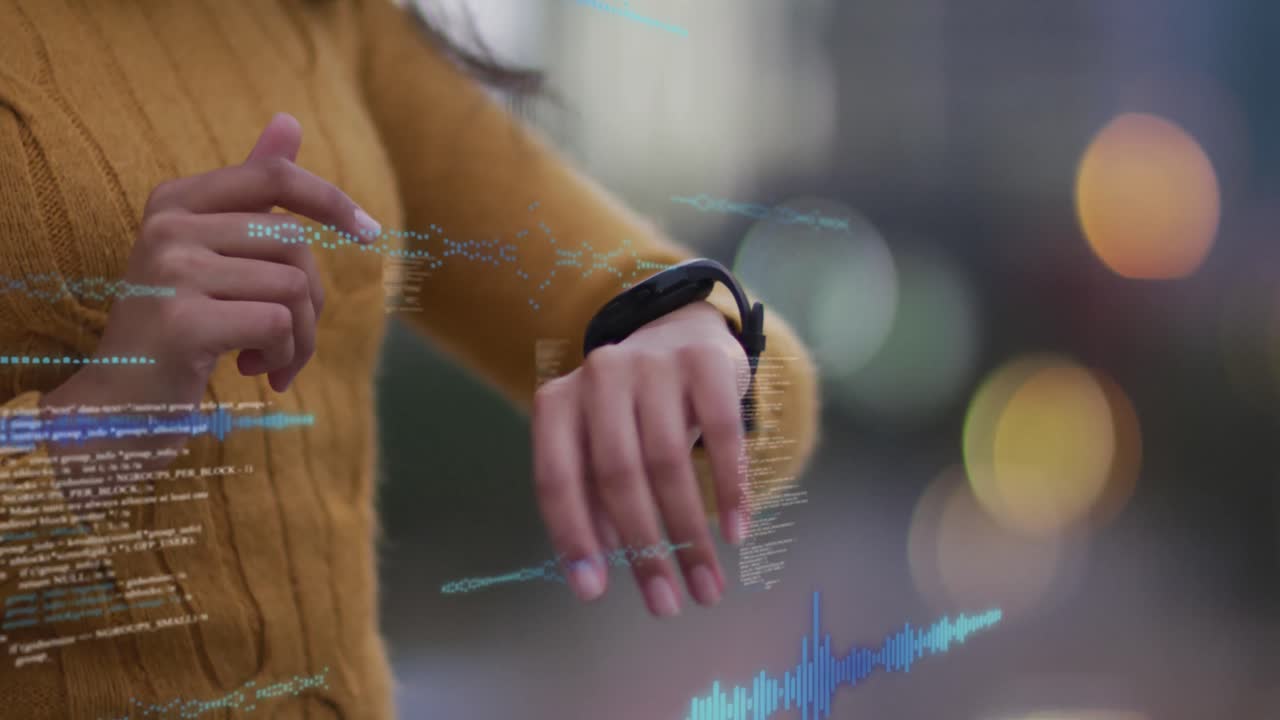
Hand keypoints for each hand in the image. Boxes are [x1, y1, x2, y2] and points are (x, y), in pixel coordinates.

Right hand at [43, 113, 379, 416]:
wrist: (119, 407)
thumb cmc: (177, 328)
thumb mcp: (210, 254)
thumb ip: (250, 195)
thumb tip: (289, 121)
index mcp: (175, 200)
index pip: (274, 176)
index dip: (331, 200)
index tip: (370, 233)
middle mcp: (167, 226)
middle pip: (293, 242)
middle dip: (312, 299)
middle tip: (293, 340)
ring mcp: (171, 272)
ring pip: (292, 287)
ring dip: (301, 338)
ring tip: (272, 361)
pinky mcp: (182, 323)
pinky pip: (277, 324)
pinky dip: (285, 356)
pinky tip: (256, 373)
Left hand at [532, 300, 750, 615]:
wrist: (682, 334)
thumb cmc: (633, 412)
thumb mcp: (600, 447)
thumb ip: (593, 500)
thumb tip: (598, 569)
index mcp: (558, 402)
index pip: (557, 478)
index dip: (573, 538)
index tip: (594, 592)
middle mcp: (599, 375)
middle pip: (617, 475)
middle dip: (644, 548)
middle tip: (666, 604)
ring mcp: (652, 362)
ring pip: (668, 461)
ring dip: (690, 534)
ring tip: (707, 585)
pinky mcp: (705, 360)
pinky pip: (723, 432)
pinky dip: (730, 489)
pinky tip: (737, 533)